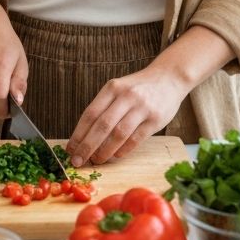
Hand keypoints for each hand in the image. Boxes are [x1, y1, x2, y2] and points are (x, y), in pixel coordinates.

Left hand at [65, 65, 187, 165]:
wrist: (169, 77)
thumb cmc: (138, 88)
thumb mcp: (119, 89)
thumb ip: (105, 108)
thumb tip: (85, 137)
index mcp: (112, 88)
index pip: (90, 113)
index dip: (78, 134)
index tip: (70, 149)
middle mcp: (126, 96)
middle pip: (102, 125)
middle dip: (87, 146)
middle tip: (78, 161)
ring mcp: (142, 107)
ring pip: (118, 134)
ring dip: (105, 151)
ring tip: (97, 160)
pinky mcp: (155, 119)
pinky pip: (135, 139)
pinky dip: (123, 150)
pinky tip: (115, 156)